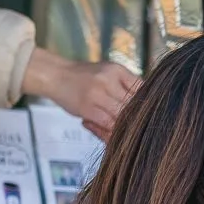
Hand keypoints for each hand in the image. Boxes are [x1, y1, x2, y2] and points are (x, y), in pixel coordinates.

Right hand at [24, 51, 138, 139]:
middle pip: (134, 104)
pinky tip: (113, 134)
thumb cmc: (84, 77)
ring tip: (127, 133)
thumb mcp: (108, 72)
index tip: (148, 113)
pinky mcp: (87, 108)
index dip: (147, 104)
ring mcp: (97, 93)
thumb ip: (125, 85)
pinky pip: (108, 124)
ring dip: (126, 126)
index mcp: (117, 70)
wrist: (56, 75)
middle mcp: (109, 79)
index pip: (142, 89)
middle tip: (141, 128)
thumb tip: (146, 105)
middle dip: (138, 118)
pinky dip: (112, 131)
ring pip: (122, 116)